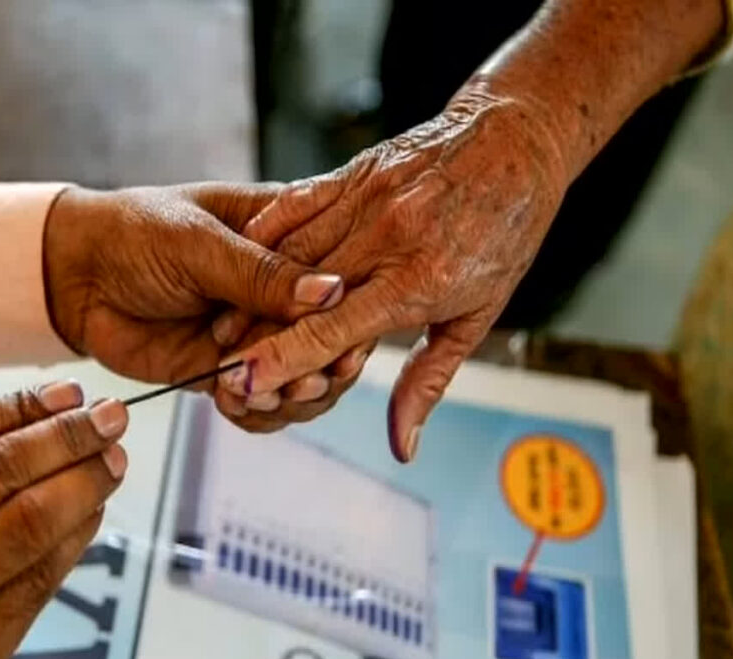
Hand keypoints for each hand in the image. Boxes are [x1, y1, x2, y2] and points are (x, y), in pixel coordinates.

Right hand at [0, 381, 127, 658]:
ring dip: (86, 482)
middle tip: (111, 417)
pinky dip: (79, 533)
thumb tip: (59, 407)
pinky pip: (42, 576)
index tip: (70, 393)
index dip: (22, 403)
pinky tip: (95, 509)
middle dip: (67, 436)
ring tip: (114, 460)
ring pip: (28, 522)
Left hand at [43, 183, 343, 388]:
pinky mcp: (229, 369)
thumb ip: (260, 273)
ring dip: (289, 395)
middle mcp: (282, 288)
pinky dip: (256, 411)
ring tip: (260, 394)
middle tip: (301, 383)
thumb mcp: (197, 243)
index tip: (342, 346)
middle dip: (320, 366)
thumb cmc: (133, 233)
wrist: (73, 275)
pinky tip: (235, 403)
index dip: (348, 316)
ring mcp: (258, 332)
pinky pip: (261, 401)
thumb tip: (330, 292)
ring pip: (303, 376)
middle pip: (332, 337)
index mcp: (290, 235)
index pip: (343, 277)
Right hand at [215, 82, 567, 459]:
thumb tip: (403, 445)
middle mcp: (385, 239)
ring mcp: (365, 201)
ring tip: (219, 326)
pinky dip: (263, 234)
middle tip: (217, 366)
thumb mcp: (478, 315)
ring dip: (249, 292)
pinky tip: (238, 257)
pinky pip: (294, 204)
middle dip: (252, 335)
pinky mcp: (352, 173)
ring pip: (288, 253)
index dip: (282, 360)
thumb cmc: (504, 232)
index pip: (332, 330)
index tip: (242, 382)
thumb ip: (428, 380)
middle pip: (298, 297)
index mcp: (417, 281)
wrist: (516, 140)